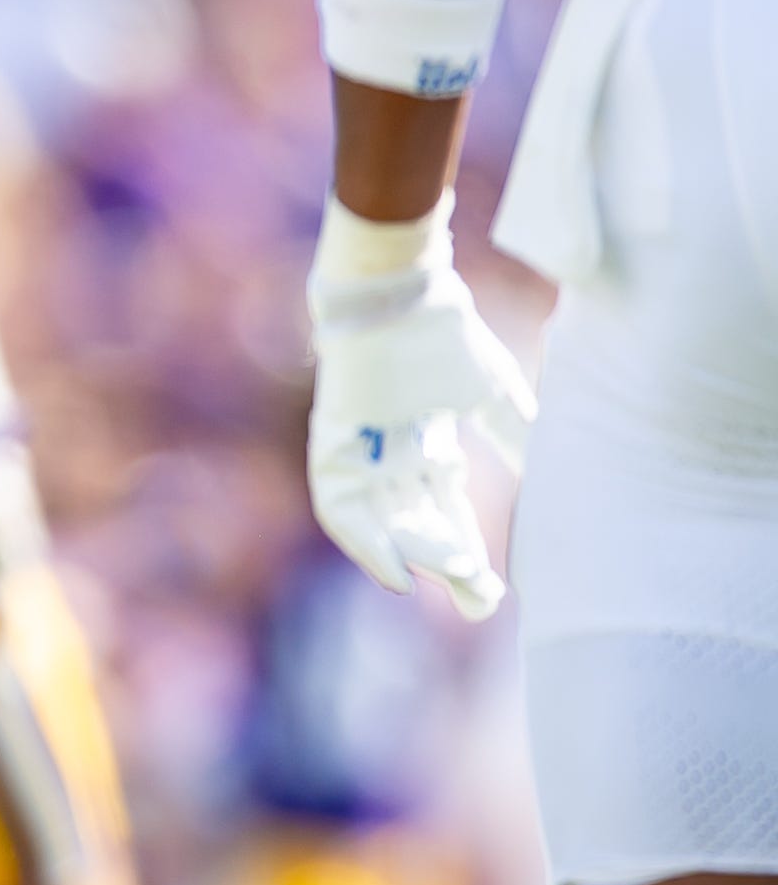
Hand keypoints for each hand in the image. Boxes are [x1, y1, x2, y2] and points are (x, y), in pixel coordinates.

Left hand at [307, 212, 534, 622]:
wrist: (400, 286)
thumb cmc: (444, 332)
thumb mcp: (491, 392)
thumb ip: (515, 435)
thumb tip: (551, 477)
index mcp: (426, 443)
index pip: (445, 509)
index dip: (467, 548)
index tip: (494, 591)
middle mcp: (390, 452)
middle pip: (415, 521)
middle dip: (448, 562)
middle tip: (481, 599)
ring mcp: (358, 447)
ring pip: (384, 517)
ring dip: (418, 552)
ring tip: (454, 576)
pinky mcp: (332, 439)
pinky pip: (338, 504)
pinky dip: (364, 541)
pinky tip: (394, 573)